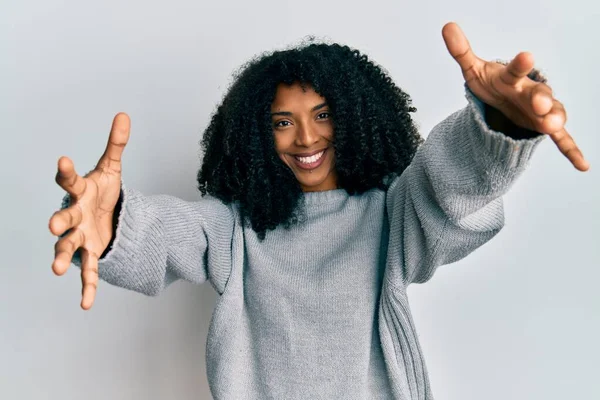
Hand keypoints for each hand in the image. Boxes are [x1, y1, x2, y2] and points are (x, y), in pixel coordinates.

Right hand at [48, 113, 130, 309]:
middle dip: (59, 221)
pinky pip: (89, 271)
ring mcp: (79, 236)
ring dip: (63, 256)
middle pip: (64, 218)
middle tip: (52, 224)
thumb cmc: (102, 191)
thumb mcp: (111, 168)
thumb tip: (123, 114)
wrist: (104, 214)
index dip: (64, 172)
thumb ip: (116, 144)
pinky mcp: (90, 253)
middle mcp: (74, 215)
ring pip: (68, 247)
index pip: (69, 181)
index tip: (62, 161)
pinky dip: (88, 287)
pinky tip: (86, 304)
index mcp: (79, 192)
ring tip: (58, 268)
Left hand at [441, 22, 588, 171]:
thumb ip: (462, 51)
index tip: (526, 56)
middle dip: (541, 97)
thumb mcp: (474, 70)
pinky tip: (582, 165)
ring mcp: (541, 110)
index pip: (516, 70)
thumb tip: (446, 27)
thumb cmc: (492, 83)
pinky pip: (561, 140)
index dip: (520, 64)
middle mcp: (531, 92)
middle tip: (540, 102)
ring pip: (554, 113)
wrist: (504, 99)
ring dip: (555, 118)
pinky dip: (571, 151)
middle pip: (539, 92)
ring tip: (553, 125)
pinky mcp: (544, 128)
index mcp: (513, 78)